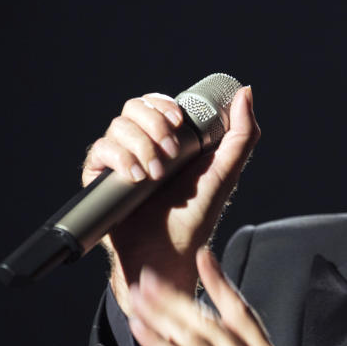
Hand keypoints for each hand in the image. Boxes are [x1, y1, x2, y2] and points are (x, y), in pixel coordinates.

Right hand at [82, 86, 259, 310]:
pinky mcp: (101, 177)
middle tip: (170, 153)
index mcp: (169, 140)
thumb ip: (242, 134)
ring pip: (118, 126)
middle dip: (153, 125)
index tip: (179, 121)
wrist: (167, 253)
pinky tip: (136, 178)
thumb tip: (246, 92)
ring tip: (155, 175)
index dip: (165, 105)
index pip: (157, 103)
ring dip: (140, 146)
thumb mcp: (226, 172)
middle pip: (134, 108)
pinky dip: (120, 159)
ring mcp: (121, 160)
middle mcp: (142, 146)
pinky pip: (100, 150)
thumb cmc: (197, 217)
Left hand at [129, 248, 290, 345]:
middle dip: (176, 296)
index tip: (204, 257)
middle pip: (210, 321)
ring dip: (159, 313)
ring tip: (138, 296)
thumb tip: (208, 328)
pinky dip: (156, 341)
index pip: (242, 312)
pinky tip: (140, 327)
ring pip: (192, 338)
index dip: (220, 282)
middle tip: (150, 277)